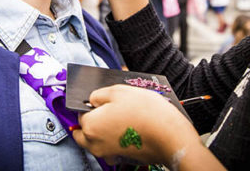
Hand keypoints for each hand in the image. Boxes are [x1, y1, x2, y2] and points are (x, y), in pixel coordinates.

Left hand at [71, 85, 199, 166]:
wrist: (170, 136)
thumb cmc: (146, 113)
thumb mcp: (119, 91)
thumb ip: (99, 94)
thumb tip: (92, 99)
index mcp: (90, 126)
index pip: (79, 114)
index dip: (90, 105)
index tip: (100, 100)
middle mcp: (95, 144)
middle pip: (83, 132)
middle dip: (90, 122)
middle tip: (106, 110)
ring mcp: (109, 153)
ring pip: (96, 142)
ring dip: (102, 131)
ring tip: (121, 117)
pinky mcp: (122, 158)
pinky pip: (111, 148)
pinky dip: (115, 140)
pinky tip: (130, 128)